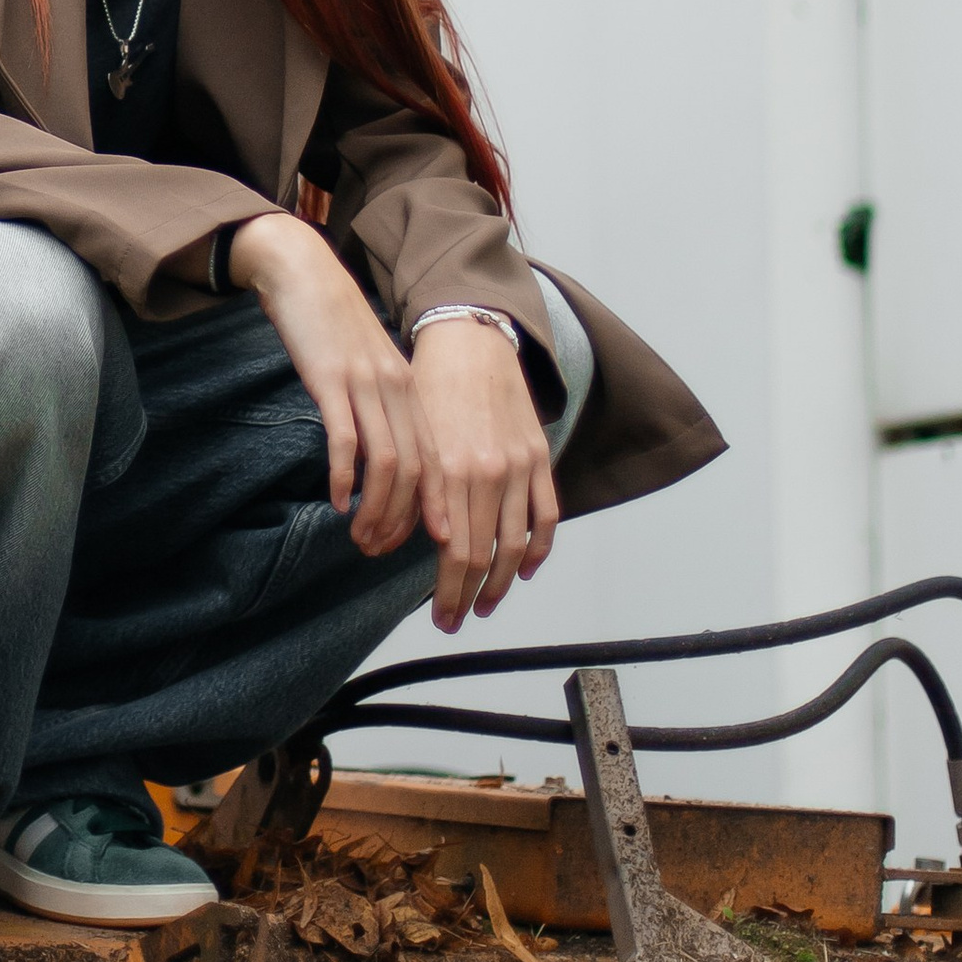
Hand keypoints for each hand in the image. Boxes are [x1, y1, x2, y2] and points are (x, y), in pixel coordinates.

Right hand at [226, 215, 430, 552]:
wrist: (303, 271)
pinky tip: (336, 501)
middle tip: (379, 551)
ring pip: (386, 463)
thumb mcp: (368, 365)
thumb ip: (380, 405)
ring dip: (375, 509)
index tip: (420, 543)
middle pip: (415, 471)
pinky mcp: (332, 380)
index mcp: (411, 389)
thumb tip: (382, 455)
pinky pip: (346, 440)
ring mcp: (366, 385)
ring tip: (359, 537)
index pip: (434, 462)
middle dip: (402, 520)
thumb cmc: (331, 323)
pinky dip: (344, 476)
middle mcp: (397, 390)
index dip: (429, 508)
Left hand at [408, 317, 555, 630]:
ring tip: (484, 604)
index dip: (449, 593)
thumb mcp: (415, 439)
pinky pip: (546, 516)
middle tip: (455, 620)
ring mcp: (519, 467)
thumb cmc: (431, 388)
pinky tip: (522, 570)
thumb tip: (418, 543)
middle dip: (468, 597)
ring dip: (500, 584)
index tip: (442, 617)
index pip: (455, 553)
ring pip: (516, 545)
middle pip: (484, 556)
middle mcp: (488, 473)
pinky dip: (538, 550)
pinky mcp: (539, 458)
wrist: (470, 341)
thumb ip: (421, 490)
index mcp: (451, 470)